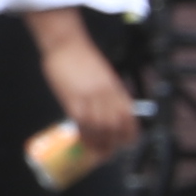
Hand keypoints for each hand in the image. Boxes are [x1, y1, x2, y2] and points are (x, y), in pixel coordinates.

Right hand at [26, 5, 137, 157]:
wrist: (66, 43)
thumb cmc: (82, 57)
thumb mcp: (102, 75)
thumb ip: (108, 92)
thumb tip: (109, 111)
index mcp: (115, 87)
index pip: (129, 115)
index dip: (129, 133)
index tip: (124, 143)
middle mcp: (106, 93)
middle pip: (116, 124)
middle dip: (114, 142)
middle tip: (107, 152)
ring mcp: (90, 96)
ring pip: (100, 126)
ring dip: (98, 142)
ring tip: (94, 150)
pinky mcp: (73, 98)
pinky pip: (82, 122)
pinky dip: (83, 134)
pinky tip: (81, 138)